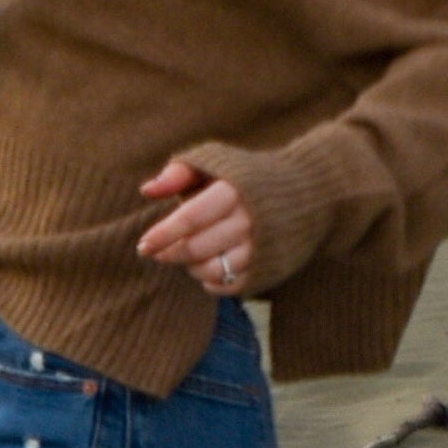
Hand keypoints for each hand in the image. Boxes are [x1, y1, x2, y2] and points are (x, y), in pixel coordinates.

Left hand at [137, 157, 259, 297]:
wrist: (304, 187)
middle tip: (159, 252)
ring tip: (188, 255)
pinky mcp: (269, 266)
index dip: (163, 234)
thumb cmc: (244, 174)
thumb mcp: (213, 161)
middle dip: (171, 253)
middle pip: (198, 248)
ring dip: (192, 267)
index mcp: (233, 190)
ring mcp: (262, 247)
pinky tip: (207, 269)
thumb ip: (177, 173)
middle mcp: (250, 220)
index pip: (190, 218)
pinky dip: (212, 282)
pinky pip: (232, 286)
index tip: (143, 246)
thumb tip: (146, 191)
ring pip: (213, 270)